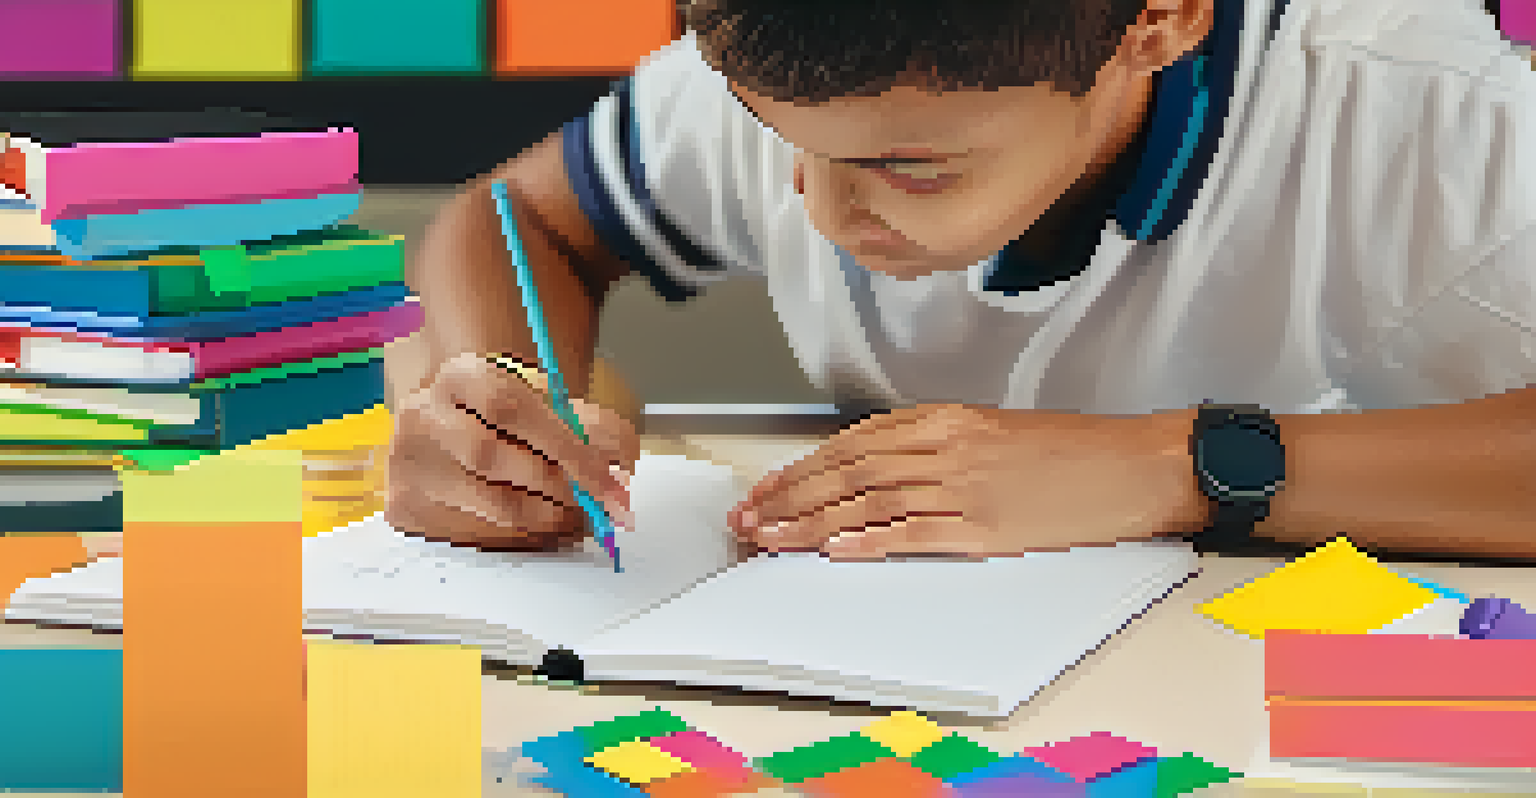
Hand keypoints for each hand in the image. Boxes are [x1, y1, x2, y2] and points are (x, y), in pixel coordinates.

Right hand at [386, 352, 637, 550]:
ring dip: (546, 512)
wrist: (453, 427)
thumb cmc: (504, 415)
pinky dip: (521, 532)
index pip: (509, 406)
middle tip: (597, 497)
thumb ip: (588, 423)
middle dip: (558, 482)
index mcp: (459, 375)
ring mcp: (408, 465)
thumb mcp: (547, 400)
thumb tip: (622, 459)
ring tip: (570, 507)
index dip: (564, 444)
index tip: (606, 475)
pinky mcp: (407, 508)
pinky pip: (477, 533)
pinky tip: (537, 518)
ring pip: (490, 503)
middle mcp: (422, 417)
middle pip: (493, 456)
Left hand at [727, 403, 1208, 559]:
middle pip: (849, 471)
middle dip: (791, 497)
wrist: (1131, 466)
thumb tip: (877, 469)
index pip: (854, 443)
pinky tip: (836, 551)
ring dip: (813, 524)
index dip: (803, 467)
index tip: (768, 488)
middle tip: (751, 518)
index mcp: (945, 420)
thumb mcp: (992, 433)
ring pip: (869, 502)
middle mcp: (947, 448)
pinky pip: (916, 533)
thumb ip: (934, 446)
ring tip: (773, 539)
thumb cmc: (1068, 453)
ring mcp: (965, 487)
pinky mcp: (987, 526)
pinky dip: (871, 542)